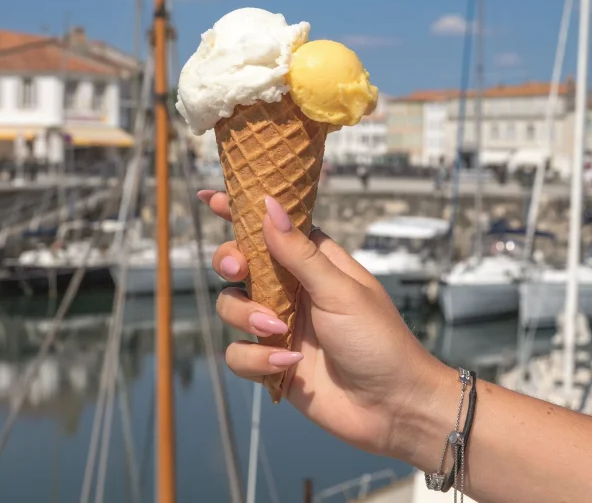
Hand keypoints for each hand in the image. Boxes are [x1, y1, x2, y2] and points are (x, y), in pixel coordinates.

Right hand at [199, 190, 449, 461]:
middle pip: (239, 262)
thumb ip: (300, 252)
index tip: (210, 196)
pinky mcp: (270, 361)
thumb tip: (269, 205)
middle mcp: (289, 289)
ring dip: (246, 316)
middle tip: (238, 268)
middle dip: (229, 261)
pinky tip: (288, 363)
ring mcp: (277, 325)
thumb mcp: (340, 290)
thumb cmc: (378, 339)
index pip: (270, 227)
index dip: (239, 210)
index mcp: (311, 262)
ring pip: (231, 306)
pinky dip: (257, 359)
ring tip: (278, 330)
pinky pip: (238, 353)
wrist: (392, 406)